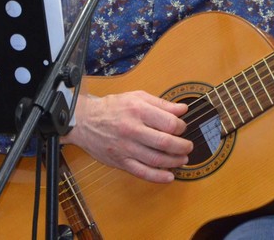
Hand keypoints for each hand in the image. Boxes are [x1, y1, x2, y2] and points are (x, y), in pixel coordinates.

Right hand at [62, 90, 192, 182]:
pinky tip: (169, 176)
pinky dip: (158, 177)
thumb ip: (161, 104)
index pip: (168, 123)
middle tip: (188, 146)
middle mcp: (132, 129)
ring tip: (182, 159)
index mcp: (138, 110)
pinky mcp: (120, 162)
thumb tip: (183, 109)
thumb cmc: (112, 107)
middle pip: (165, 142)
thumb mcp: (136, 97)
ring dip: (174, 161)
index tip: (182, 128)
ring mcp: (125, 148)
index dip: (181, 127)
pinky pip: (142, 172)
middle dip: (182, 146)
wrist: (84, 121)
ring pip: (156, 159)